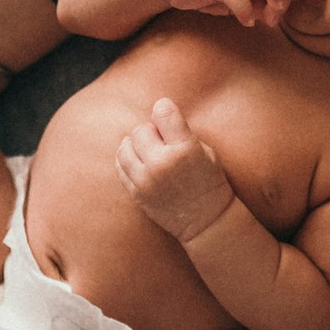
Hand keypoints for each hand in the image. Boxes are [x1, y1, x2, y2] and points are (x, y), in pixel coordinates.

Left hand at [117, 98, 238, 241]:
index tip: (166, 114)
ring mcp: (146, 180)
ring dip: (135, 144)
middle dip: (150, 131)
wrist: (206, 220)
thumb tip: (157, 114)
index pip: (163, 112)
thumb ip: (180, 133)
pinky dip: (127, 159)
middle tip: (161, 140)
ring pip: (125, 147)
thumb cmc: (209, 181)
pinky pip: (120, 166)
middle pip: (141, 129)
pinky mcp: (136, 193)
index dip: (163, 109)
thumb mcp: (205, 151)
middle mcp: (162, 163)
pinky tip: (139, 160)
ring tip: (148, 150)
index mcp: (185, 149)